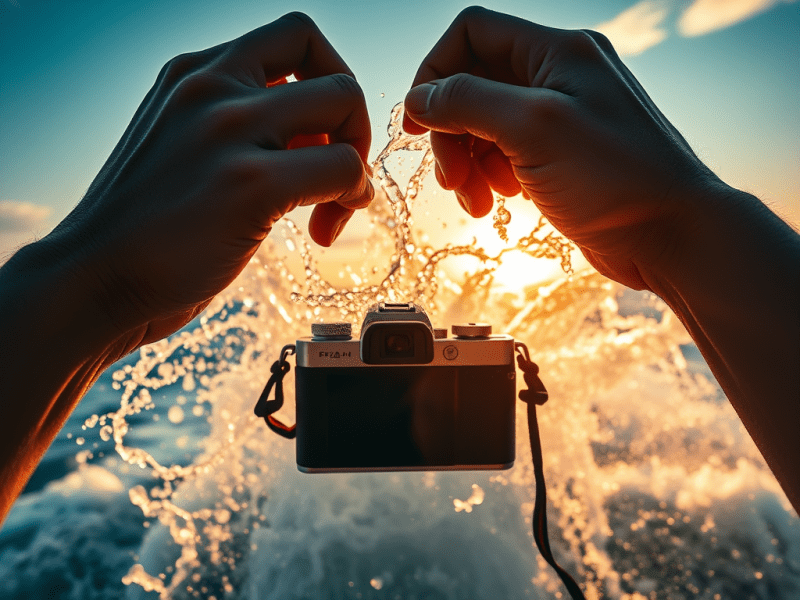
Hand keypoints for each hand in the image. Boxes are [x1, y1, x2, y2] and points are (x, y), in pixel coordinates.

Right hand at [43, 13, 372, 346]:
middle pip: (334, 71)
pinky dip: (352, 196)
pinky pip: (343, 167)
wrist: (92, 281)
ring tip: (334, 208)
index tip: (321, 134)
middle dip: (354, 127)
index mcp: (195, 74)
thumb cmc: (146, 228)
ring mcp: (228, 131)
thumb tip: (315, 135)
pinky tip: (323, 231)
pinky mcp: (249, 184)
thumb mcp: (184, 145)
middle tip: (338, 177)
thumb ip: (240, 125)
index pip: (294, 38)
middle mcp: (211, 88)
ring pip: (346, 103)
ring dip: (357, 162)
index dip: (328, 81)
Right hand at [403, 7, 725, 289]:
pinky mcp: (561, 154)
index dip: (435, 73)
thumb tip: (420, 98)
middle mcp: (558, 76)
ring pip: (485, 124)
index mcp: (557, 52)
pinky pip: (506, 153)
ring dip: (468, 162)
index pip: (472, 34)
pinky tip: (501, 201)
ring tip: (477, 202)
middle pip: (473, 84)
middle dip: (451, 132)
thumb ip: (469, 102)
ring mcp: (560, 116)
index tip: (418, 122)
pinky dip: (491, 177)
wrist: (670, 235)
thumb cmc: (617, 179)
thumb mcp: (533, 129)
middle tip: (450, 178)